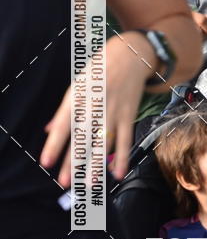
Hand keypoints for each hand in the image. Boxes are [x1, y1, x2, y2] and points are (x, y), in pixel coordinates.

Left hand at [40, 33, 151, 185]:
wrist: (129, 55)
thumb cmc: (99, 71)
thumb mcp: (77, 85)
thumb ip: (64, 110)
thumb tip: (48, 130)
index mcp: (77, 97)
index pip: (63, 125)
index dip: (54, 144)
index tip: (46, 162)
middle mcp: (94, 105)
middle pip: (82, 138)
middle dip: (73, 161)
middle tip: (65, 182)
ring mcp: (112, 111)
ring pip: (103, 142)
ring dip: (96, 164)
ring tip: (88, 183)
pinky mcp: (128, 115)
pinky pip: (125, 139)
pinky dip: (122, 157)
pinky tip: (117, 174)